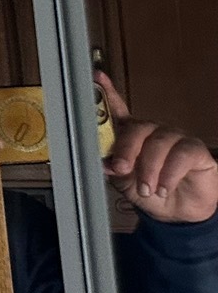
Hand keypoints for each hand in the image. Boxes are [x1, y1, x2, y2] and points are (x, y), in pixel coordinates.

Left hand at [99, 72, 217, 224]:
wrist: (177, 213)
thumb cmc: (149, 192)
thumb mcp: (123, 181)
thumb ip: (112, 167)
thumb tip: (104, 159)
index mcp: (132, 136)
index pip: (118, 110)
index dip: (108, 93)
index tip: (96, 79)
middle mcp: (153, 133)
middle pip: (138, 127)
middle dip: (127, 148)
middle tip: (122, 168)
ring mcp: (175, 139)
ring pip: (159, 141)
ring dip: (149, 168)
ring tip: (147, 188)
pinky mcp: (195, 150)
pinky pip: (182, 154)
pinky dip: (170, 173)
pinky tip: (164, 186)